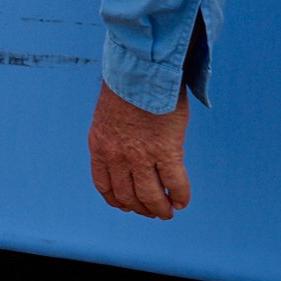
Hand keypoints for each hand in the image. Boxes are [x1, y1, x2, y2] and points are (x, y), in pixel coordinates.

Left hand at [88, 82, 191, 218]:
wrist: (140, 69)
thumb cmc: (129, 85)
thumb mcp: (109, 114)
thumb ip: (114, 134)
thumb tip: (128, 144)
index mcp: (99, 145)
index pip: (104, 184)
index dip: (116, 200)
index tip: (126, 205)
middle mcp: (116, 155)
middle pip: (127, 195)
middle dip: (141, 208)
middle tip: (153, 212)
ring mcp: (140, 155)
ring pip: (150, 195)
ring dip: (160, 208)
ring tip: (168, 212)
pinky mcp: (166, 150)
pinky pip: (174, 183)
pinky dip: (179, 195)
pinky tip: (182, 200)